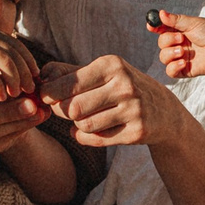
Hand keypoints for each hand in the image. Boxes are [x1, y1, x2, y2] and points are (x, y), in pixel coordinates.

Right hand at [0, 24, 37, 101]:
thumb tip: (12, 69)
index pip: (18, 46)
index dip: (29, 63)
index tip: (36, 79)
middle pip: (15, 54)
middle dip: (26, 74)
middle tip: (32, 91)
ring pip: (5, 61)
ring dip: (15, 80)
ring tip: (19, 96)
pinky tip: (1, 97)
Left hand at [57, 53, 191, 149]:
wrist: (164, 111)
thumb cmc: (123, 87)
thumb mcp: (101, 72)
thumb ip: (68, 72)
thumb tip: (40, 76)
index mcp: (112, 65)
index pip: (66, 84)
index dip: (49, 94)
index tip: (45, 97)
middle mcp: (125, 85)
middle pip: (72, 107)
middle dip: (60, 111)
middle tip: (61, 110)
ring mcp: (133, 110)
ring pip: (83, 125)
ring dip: (76, 124)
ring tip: (82, 118)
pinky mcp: (137, 132)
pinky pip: (96, 139)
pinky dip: (85, 137)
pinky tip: (89, 131)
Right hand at [150, 9, 204, 77]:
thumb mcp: (193, 23)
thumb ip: (175, 20)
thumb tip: (161, 13)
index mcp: (179, 31)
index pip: (162, 29)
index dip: (155, 27)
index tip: (151, 26)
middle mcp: (178, 44)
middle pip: (161, 43)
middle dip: (168, 40)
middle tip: (181, 39)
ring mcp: (181, 58)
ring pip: (163, 57)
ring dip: (170, 53)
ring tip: (183, 51)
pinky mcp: (184, 70)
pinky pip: (170, 71)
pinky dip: (173, 67)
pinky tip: (182, 62)